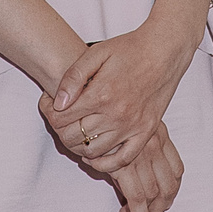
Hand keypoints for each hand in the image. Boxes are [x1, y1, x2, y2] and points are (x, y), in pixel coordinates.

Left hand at [42, 17, 193, 175]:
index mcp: (101, 93)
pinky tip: (95, 155)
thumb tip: (58, 102)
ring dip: (78, 146)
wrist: (164, 50)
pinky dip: (105, 163)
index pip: (61, 118)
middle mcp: (116, 114)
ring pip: (93, 151)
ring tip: (76, 133)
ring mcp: (132, 126)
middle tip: (60, 120)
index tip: (48, 106)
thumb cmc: (130, 48)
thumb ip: (74, 77)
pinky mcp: (146, 132)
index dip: (48, 113)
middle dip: (60, 130)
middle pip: (74, 137)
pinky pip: (122, 159)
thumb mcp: (96, 53)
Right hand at [106, 122, 183, 211]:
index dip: (171, 191)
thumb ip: (139, 152)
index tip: (164, 202)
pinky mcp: (124, 165)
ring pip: (154, 194)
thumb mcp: (131, 128)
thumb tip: (137, 181)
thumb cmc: (108, 118)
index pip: (177, 171)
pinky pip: (136, 196)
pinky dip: (136, 211)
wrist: (89, 110)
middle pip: (168, 186)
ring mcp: (141, 155)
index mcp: (160, 134)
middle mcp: (155, 144)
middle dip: (160, 208)